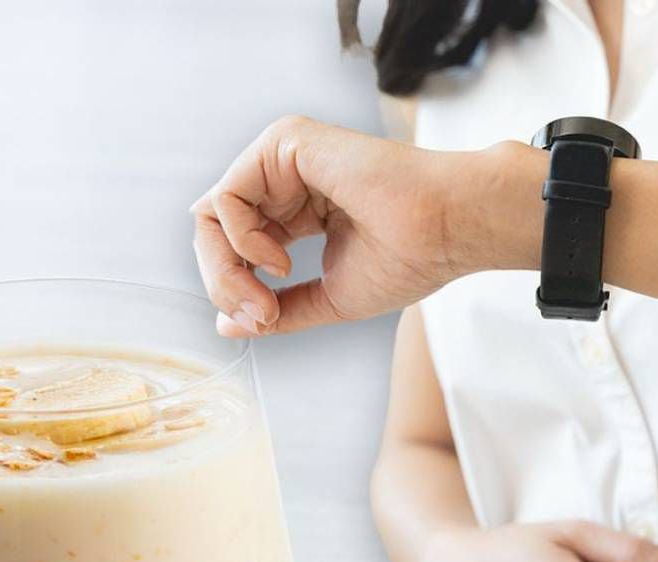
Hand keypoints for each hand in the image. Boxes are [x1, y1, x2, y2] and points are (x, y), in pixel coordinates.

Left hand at [191, 115, 538, 336]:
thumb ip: (278, 310)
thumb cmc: (409, 258)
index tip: (267, 319)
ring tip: (267, 294)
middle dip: (223, 280)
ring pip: (211, 213)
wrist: (446, 230)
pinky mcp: (284, 142)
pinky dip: (241, 239)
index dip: (235, 287)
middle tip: (259, 313)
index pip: (234, 245)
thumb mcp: (327, 298)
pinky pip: (227, 196)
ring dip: (227, 267)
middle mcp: (285, 178)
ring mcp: (282, 156)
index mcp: (297, 208)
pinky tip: (279, 259)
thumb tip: (226, 325)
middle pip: (213, 229)